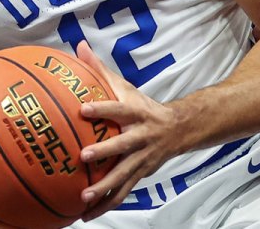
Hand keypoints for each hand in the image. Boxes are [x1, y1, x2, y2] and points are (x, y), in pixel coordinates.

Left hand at [75, 41, 182, 220]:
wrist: (180, 129)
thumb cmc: (144, 107)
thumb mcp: (126, 87)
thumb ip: (101, 70)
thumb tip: (79, 47)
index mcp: (137, 113)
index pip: (119, 108)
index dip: (103, 108)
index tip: (83, 109)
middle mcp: (142, 137)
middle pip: (123, 146)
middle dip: (105, 153)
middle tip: (83, 157)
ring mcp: (143, 158)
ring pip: (124, 176)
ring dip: (105, 189)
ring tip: (84, 198)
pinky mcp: (142, 174)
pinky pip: (123, 192)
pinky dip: (106, 204)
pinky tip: (87, 215)